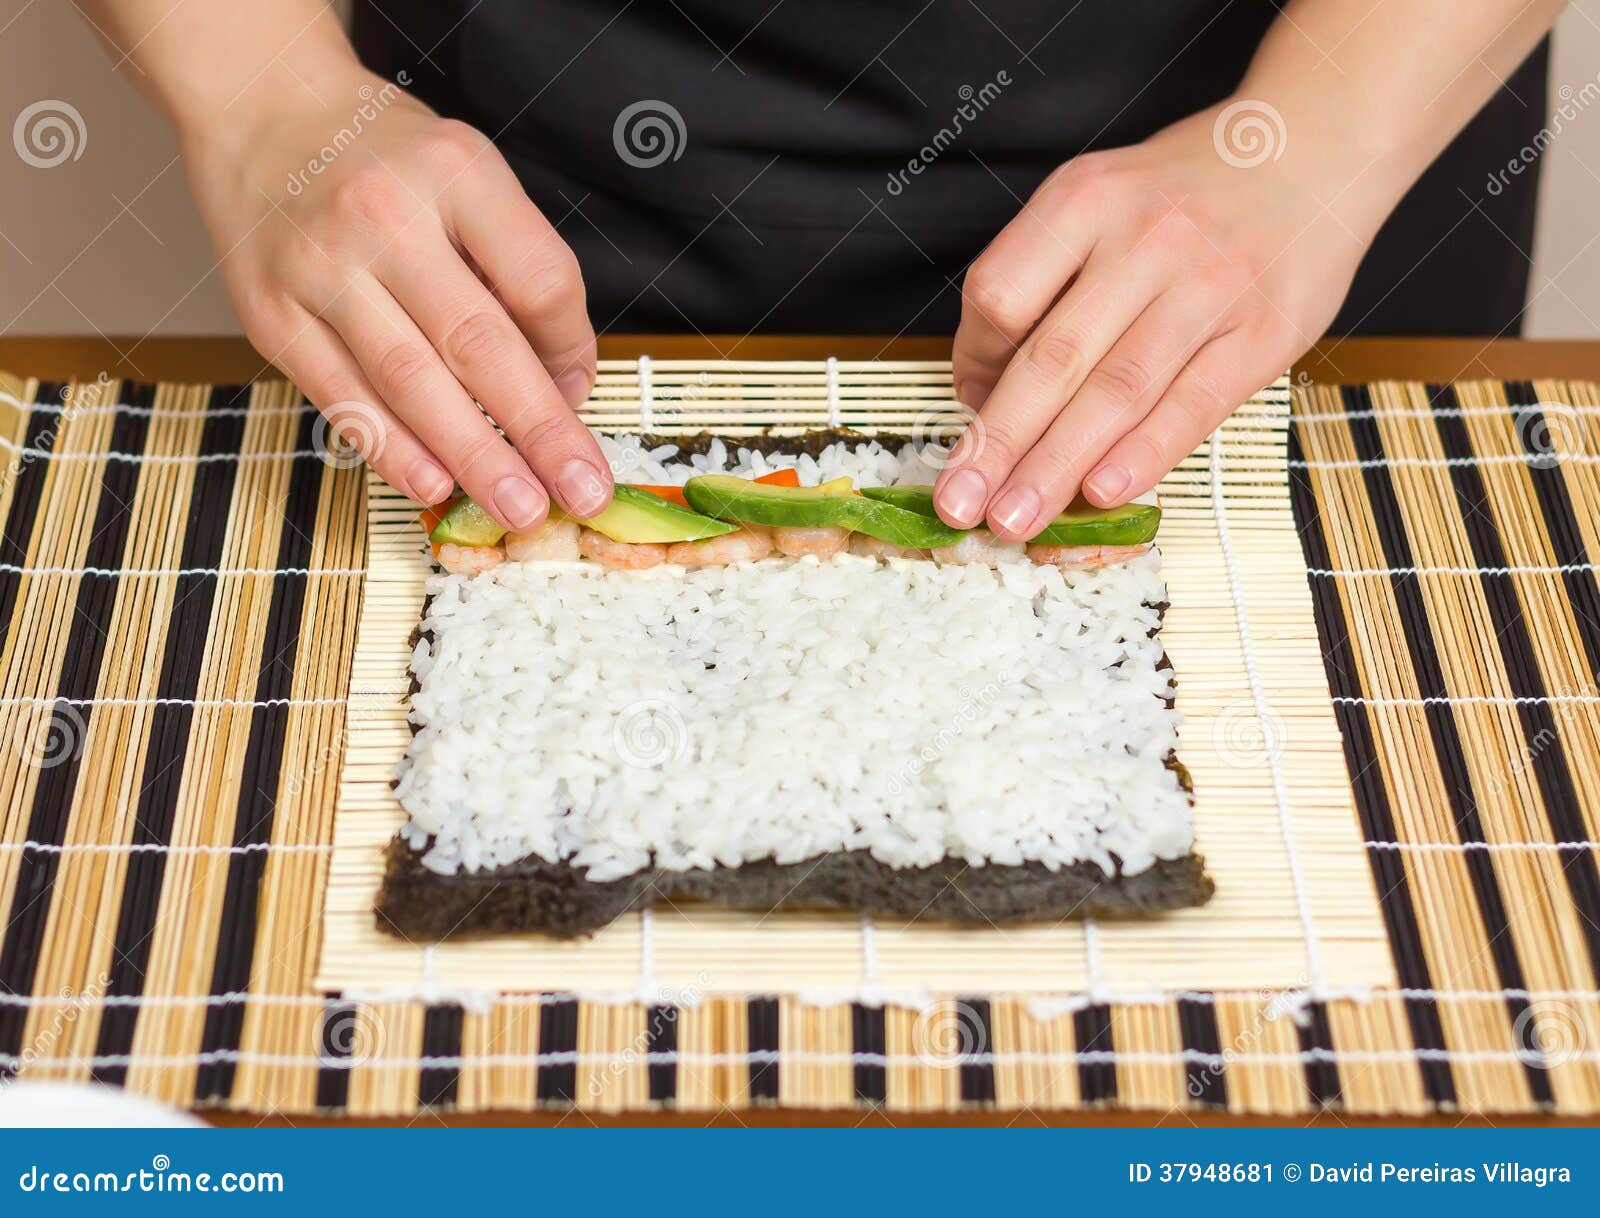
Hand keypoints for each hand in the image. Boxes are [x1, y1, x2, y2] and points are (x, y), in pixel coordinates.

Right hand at [180, 68, 609, 526]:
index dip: (572, 349)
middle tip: (582, 491)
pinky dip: (392, 449)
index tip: (584, 395)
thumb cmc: (385, 155)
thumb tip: (564, 381)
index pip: (538, 280)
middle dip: (539, 430)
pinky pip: (342, 396)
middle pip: (478, 342)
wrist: (258, 106)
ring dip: (474, 456)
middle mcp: (385, 216)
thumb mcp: (468, 171)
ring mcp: (321, 267)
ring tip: (521, 508)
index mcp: (456, 173)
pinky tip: (435, 486)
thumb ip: (519, 263)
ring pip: (411, 380)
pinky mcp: (272, 313)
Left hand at [938, 99, 1372, 537]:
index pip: (1001, 294)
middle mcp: (1145, 238)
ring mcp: (1211, 285)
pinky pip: (1194, 404)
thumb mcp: (1099, 199)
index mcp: (1086, 199)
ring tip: (1015, 521)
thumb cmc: (1184, 195)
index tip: (966, 410)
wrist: (1312, 148)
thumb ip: (1041, 281)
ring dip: (1057, 467)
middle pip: (1052, 358)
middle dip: (997, 444)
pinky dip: (1144, 454)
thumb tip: (983, 393)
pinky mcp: (1267, 331)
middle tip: (958, 506)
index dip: (972, 363)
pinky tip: (1101, 493)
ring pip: (1116, 391)